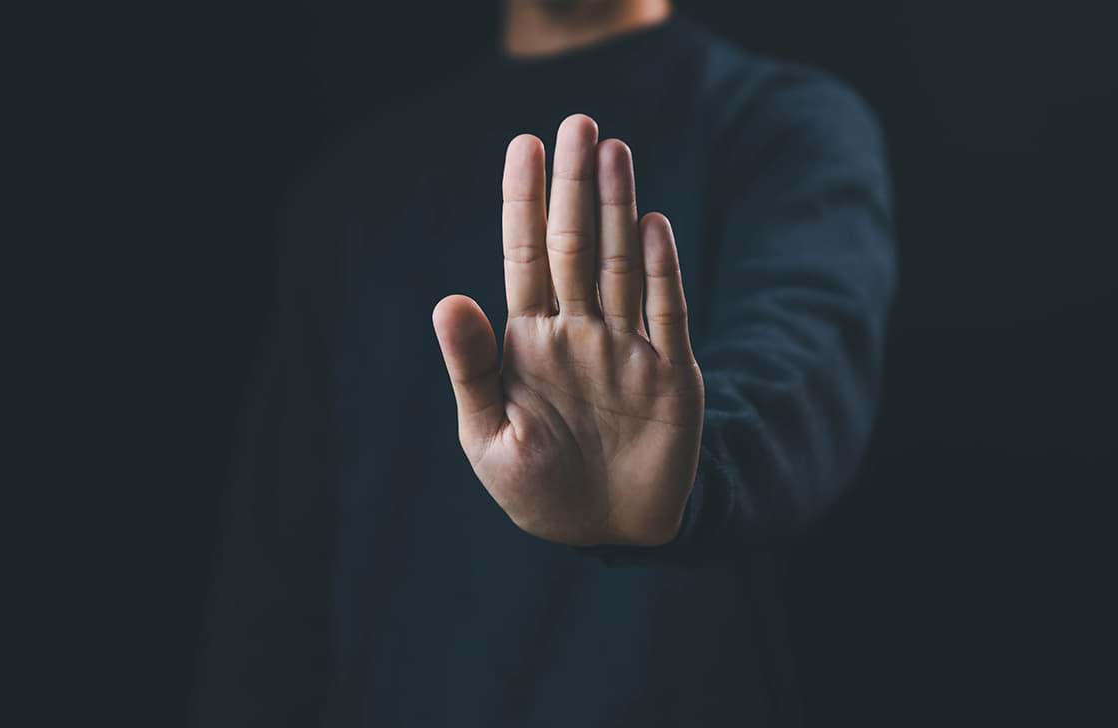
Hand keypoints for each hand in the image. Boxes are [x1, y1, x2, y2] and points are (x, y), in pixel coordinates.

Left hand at [432, 114, 704, 546]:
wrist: (604, 532)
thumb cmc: (537, 489)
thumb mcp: (489, 437)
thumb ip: (470, 369)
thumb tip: (446, 299)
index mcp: (530, 342)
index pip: (526, 256)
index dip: (524, 202)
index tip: (522, 145)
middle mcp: (579, 332)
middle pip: (576, 245)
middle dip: (575, 187)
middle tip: (577, 123)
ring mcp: (627, 349)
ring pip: (622, 266)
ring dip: (619, 210)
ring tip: (612, 152)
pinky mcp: (671, 375)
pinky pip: (666, 314)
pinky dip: (660, 272)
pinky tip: (653, 226)